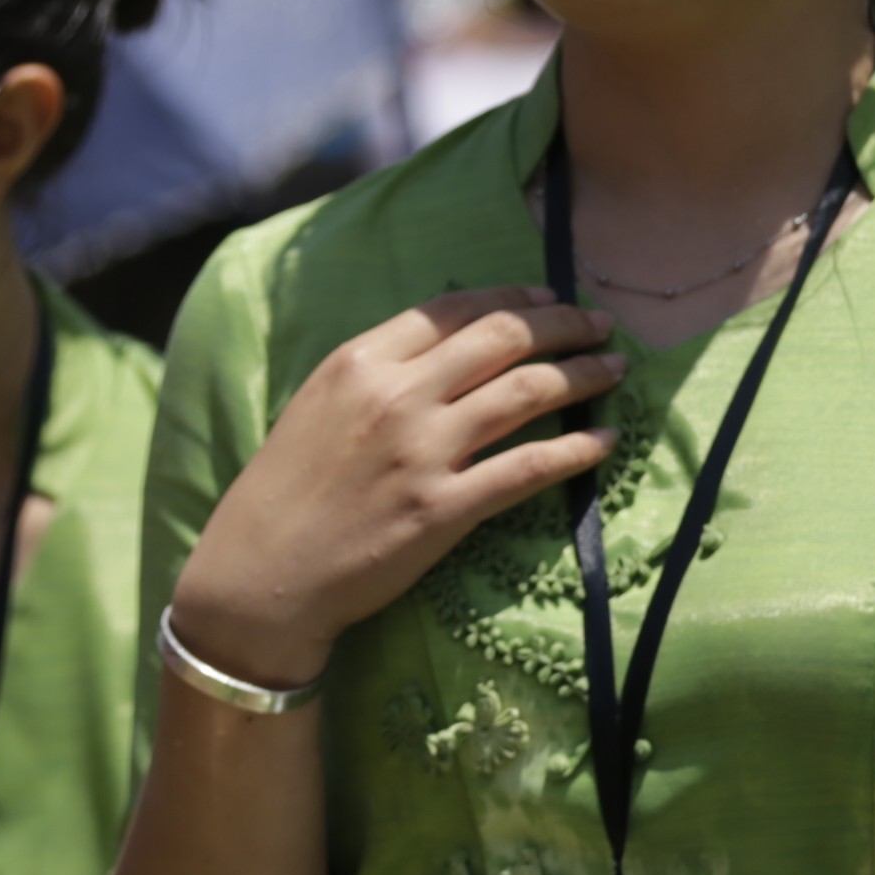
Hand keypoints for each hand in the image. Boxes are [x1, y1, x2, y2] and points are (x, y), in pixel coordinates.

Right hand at [167, 287, 625, 685]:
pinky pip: (529, 467)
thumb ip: (380, 371)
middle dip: (565, 324)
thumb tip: (450, 345)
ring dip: (584, 375)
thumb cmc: (284, 493)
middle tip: (600, 325)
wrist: (259, 577)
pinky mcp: (443, 509)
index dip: (515, 298)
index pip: (457, 308)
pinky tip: (605, 441)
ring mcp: (423, 452)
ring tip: (615, 369)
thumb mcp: (319, 405)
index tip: (551, 298)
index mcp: (361, 362)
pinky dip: (577, 450)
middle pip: (504, 338)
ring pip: (528, 392)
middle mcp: (397, 396)